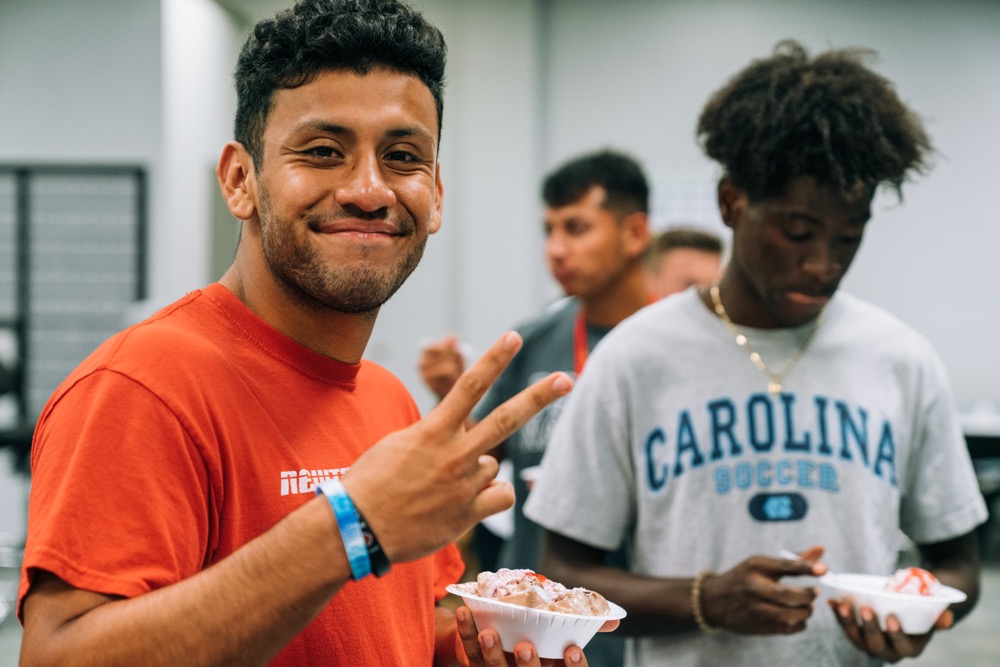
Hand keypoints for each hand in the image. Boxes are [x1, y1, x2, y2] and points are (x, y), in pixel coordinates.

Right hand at [343, 331, 571, 562]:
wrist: (358, 528)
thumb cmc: (371, 483)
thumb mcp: (398, 444)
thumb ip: (435, 435)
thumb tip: (464, 438)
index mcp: (432, 431)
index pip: (469, 386)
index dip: (494, 358)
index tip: (514, 337)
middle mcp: (453, 454)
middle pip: (505, 419)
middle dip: (539, 397)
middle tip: (566, 378)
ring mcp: (463, 484)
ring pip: (493, 464)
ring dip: (477, 470)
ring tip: (442, 485)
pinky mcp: (467, 514)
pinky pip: (501, 495)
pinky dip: (492, 495)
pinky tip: (469, 503)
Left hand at [456, 606, 612, 665]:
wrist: (503, 646)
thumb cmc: (541, 641)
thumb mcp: (562, 640)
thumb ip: (585, 628)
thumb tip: (612, 620)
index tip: (573, 648)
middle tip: (525, 646)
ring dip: (489, 654)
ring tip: (488, 633)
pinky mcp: (479, 666)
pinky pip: (470, 656)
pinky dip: (465, 635)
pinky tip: (465, 613)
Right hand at [699, 545, 827, 633]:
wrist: (714, 600)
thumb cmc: (745, 578)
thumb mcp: (762, 564)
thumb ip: (794, 559)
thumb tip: (821, 549)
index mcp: (756, 567)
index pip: (786, 566)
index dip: (807, 567)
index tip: (824, 569)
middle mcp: (754, 588)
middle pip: (790, 595)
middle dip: (808, 594)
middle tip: (815, 591)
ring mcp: (756, 609)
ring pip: (791, 615)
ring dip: (806, 611)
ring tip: (808, 606)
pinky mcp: (758, 626)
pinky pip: (788, 628)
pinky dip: (799, 624)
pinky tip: (797, 616)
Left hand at [828, 598, 950, 661]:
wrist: (906, 610)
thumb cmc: (922, 613)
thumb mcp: (932, 616)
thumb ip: (939, 618)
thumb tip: (946, 619)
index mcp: (909, 648)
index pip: (902, 646)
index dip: (896, 634)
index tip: (891, 617)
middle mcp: (888, 651)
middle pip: (875, 644)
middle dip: (869, 627)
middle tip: (866, 608)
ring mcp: (869, 644)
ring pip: (856, 637)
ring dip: (848, 622)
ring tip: (843, 605)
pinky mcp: (856, 634)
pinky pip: (845, 626)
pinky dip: (838, 615)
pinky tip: (832, 601)